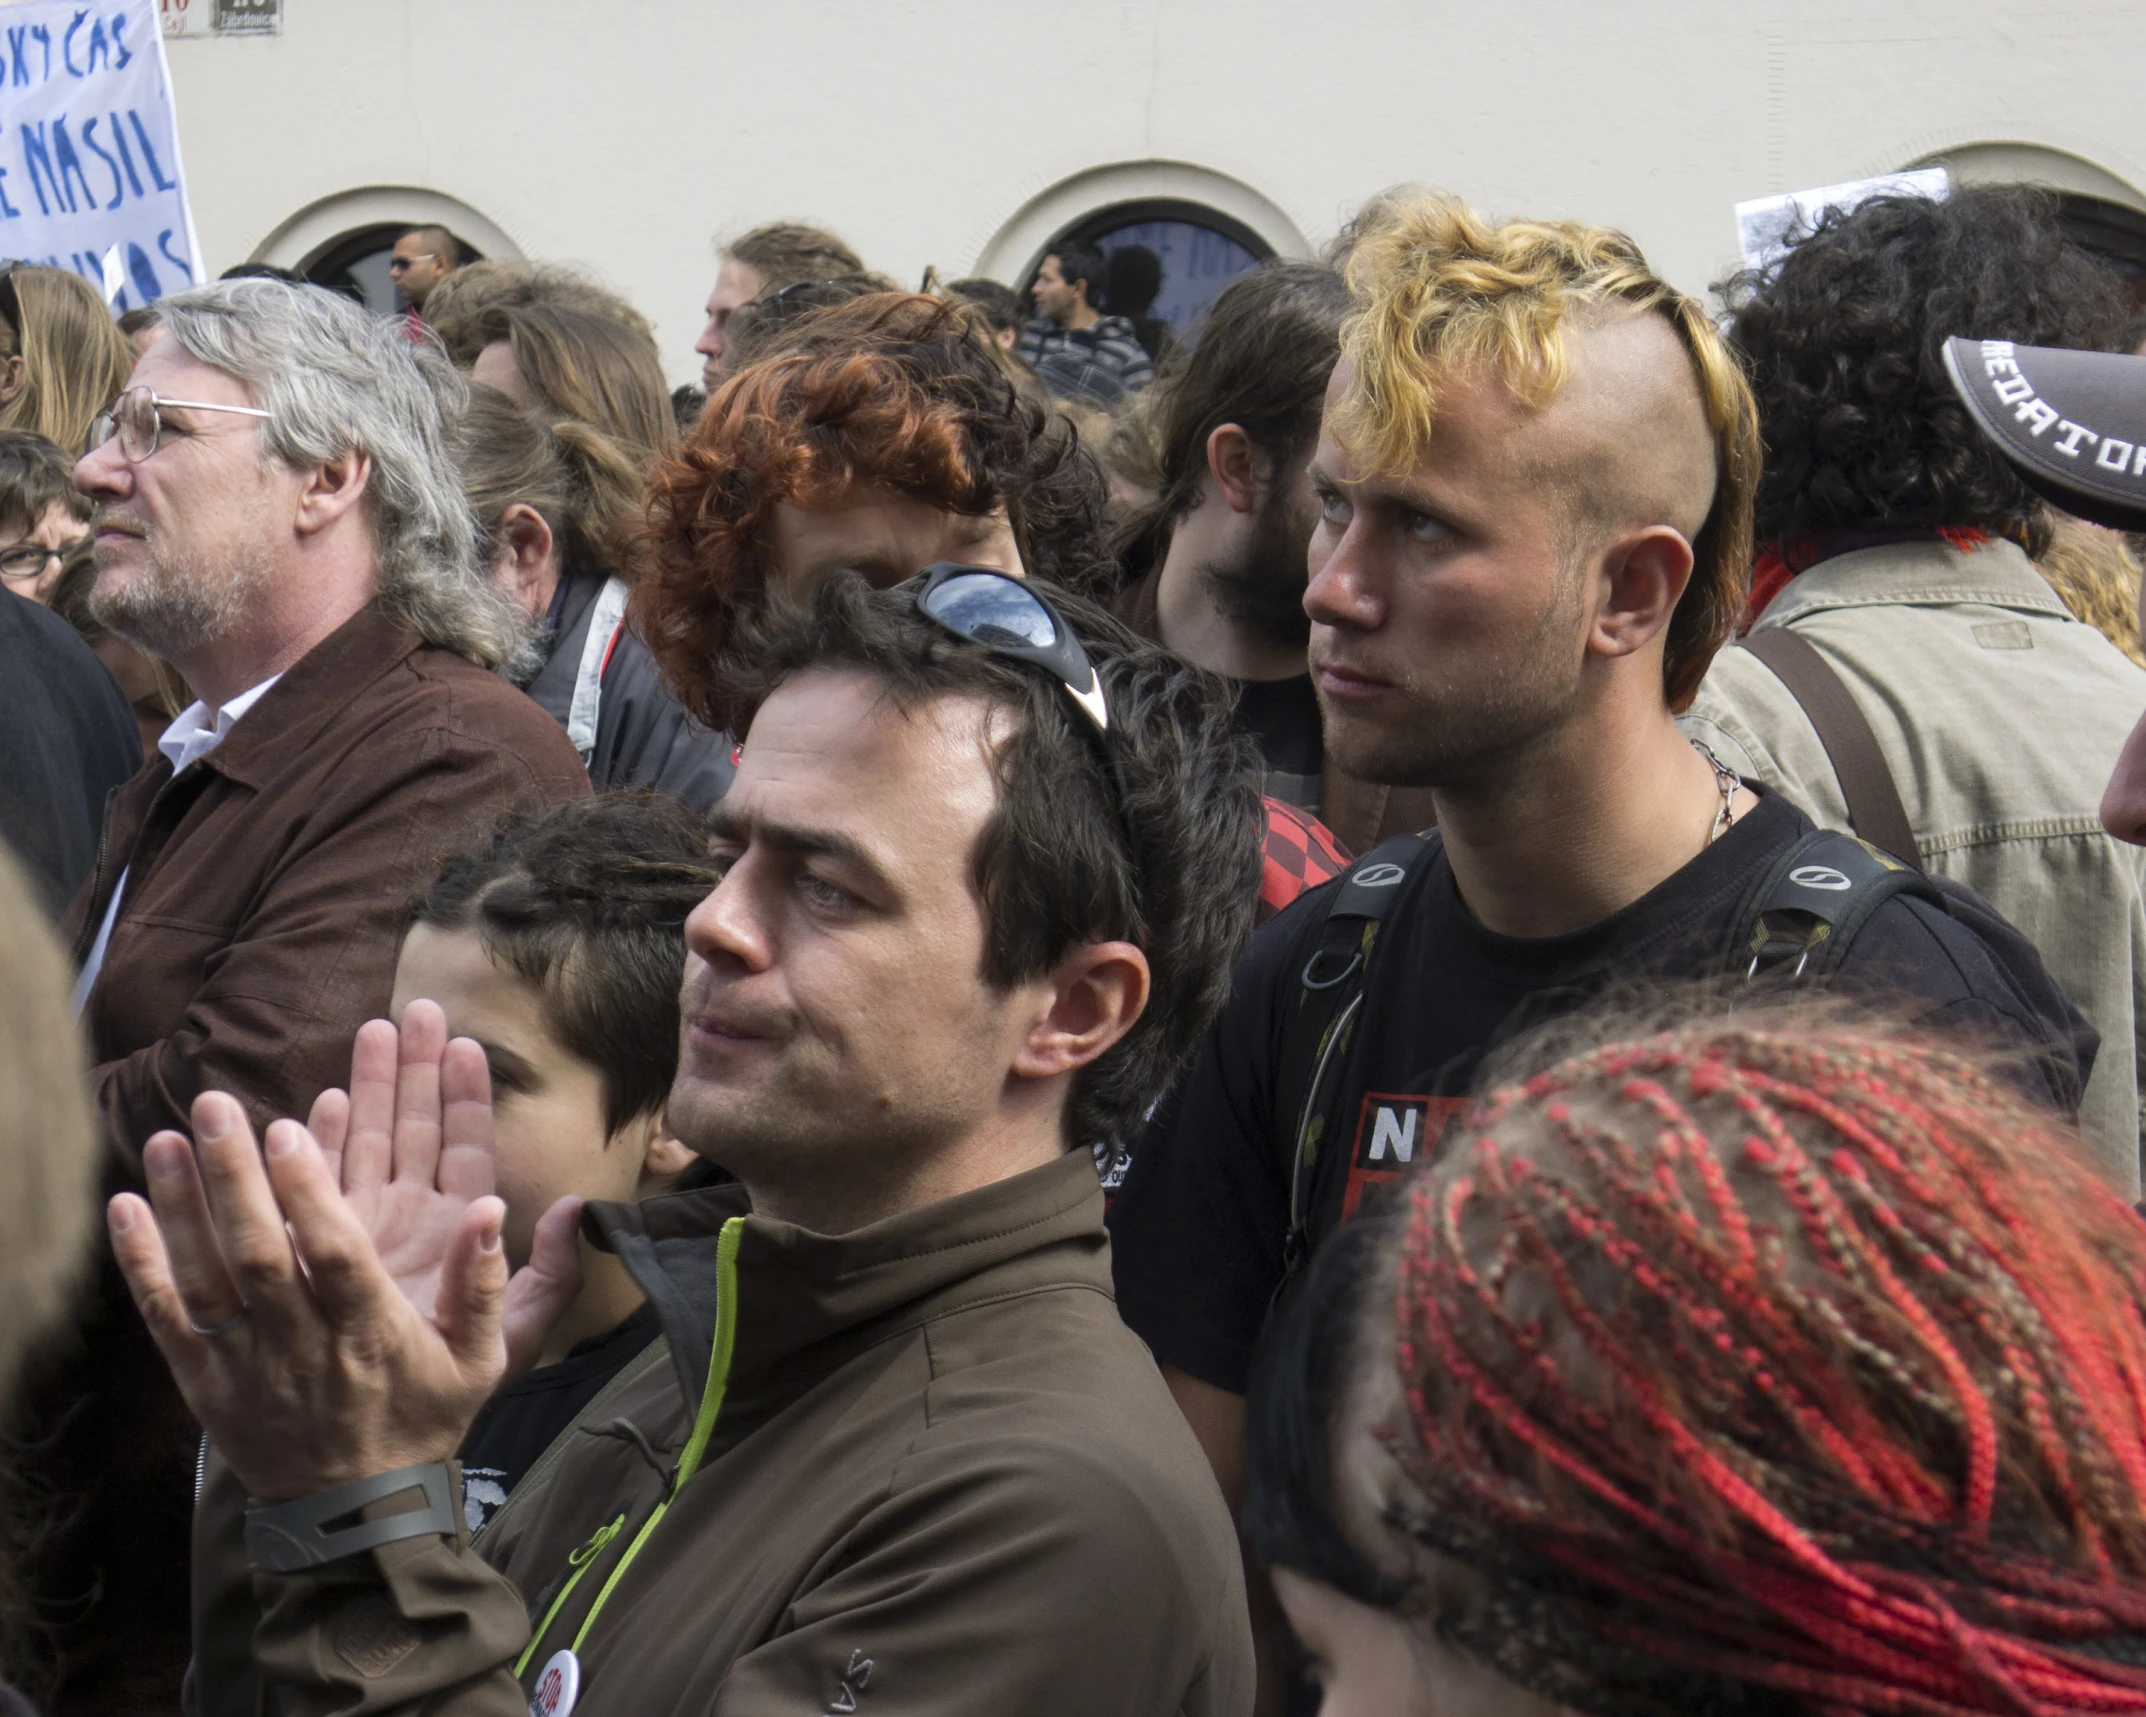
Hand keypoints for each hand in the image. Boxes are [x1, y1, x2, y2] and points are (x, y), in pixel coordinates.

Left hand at [107, 1002, 583, 1501]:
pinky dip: (142, 1261)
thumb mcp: (487, 1359)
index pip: (337, 1254)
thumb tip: (493, 1207)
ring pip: (207, 1275)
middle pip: (262, 1251)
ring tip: (168, 1137)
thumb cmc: (426, 1419)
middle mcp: (305, 1341)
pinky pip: (167, 1315)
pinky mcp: (206, 1377)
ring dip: (185, 1203)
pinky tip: (124, 1205)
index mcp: (375, 1331)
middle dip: (238, 1175)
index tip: (289, 1128)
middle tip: (218, 1104)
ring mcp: (248, 1360)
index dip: (312, 1192)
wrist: (357, 1512)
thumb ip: (496, 1283)